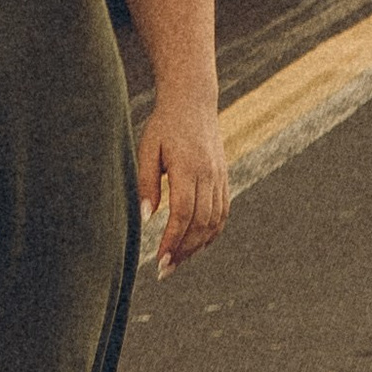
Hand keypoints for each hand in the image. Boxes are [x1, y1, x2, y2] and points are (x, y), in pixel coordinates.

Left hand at [138, 99, 227, 275]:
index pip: (183, 214)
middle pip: (200, 223)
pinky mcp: (224, 178)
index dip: (173, 240)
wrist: (193, 101)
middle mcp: (209, 175)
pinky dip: (211, 232)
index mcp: (189, 168)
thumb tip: (146, 218)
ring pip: (214, 222)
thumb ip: (147, 183)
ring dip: (197, 246)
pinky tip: (196, 245)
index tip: (159, 260)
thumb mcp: (147, 149)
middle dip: (183, 250)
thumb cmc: (164, 125)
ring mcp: (220, 177)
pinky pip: (222, 213)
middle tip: (165, 270)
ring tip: (178, 262)